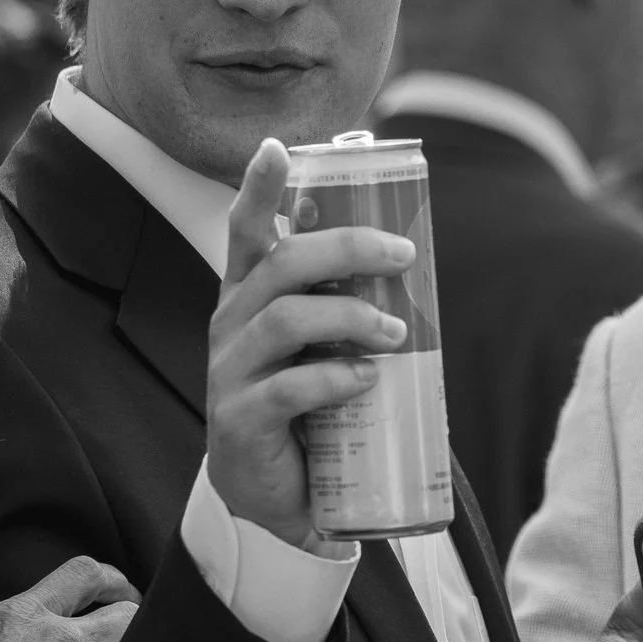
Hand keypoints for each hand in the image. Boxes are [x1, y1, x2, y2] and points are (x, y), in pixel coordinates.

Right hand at [207, 138, 416, 547]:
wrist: (272, 494)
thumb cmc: (304, 406)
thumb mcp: (319, 346)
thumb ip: (345, 304)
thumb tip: (412, 257)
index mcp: (249, 296)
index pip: (245, 231)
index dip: (257, 187)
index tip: (276, 147)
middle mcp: (232, 324)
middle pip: (280, 264)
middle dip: (345, 247)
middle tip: (402, 254)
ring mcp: (230, 372)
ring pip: (285, 320)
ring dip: (350, 317)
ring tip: (396, 332)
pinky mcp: (240, 420)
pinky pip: (287, 388)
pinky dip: (332, 378)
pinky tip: (363, 379)